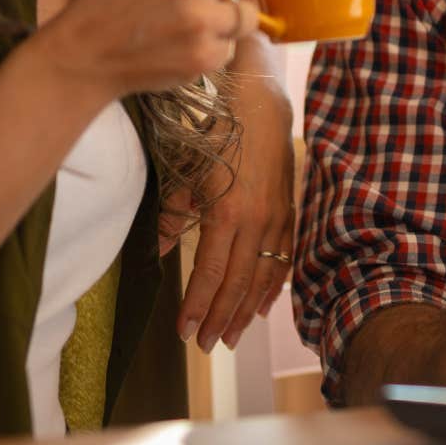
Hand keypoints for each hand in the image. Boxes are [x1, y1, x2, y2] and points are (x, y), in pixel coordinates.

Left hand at [161, 31, 296, 351]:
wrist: (260, 100)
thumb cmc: (215, 131)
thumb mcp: (184, 170)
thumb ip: (171, 214)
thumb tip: (156, 251)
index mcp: (226, 213)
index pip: (209, 273)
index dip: (196, 306)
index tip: (183, 332)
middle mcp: (256, 221)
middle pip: (237, 283)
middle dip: (220, 318)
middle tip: (205, 345)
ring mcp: (277, 217)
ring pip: (263, 275)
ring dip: (245, 309)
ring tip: (230, 336)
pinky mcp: (289, 210)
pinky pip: (284, 257)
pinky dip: (273, 284)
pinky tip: (263, 305)